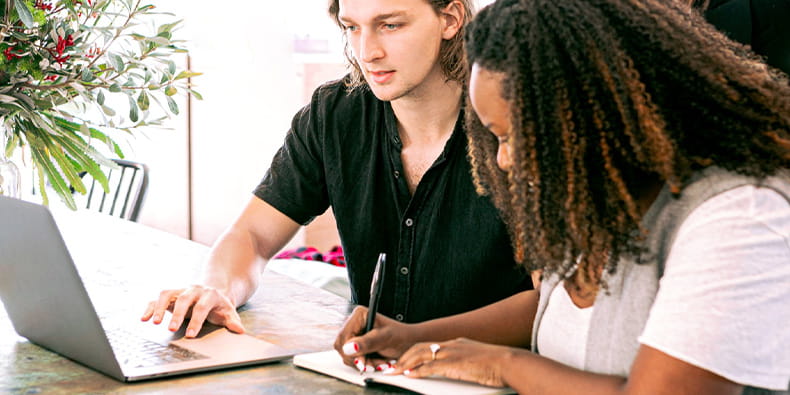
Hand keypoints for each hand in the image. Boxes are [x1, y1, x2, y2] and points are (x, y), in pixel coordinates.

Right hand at [140, 285, 244, 337]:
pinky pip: (158, 299)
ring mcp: (181, 291)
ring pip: (167, 294)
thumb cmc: (219, 305)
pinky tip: (144, 318)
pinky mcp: (171, 294)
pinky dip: (150, 307)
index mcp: (209, 295)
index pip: (202, 307)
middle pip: (184, 300)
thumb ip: (233, 322)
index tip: (190, 335)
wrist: (213, 291)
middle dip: (177, 314)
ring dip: (160, 308)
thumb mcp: (229, 312)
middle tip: (171, 329)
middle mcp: (194, 290)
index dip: (196, 321)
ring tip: (153, 322)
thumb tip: (240, 330)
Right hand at [333, 306, 415, 371]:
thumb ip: (367, 342)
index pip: (343, 336)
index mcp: (359, 315)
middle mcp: (354, 323)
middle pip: (342, 347)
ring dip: (363, 363)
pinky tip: (376, 362)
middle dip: (357, 359)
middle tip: (373, 364)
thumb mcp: (385, 339)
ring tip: (379, 362)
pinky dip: (364, 364)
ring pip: (346, 355)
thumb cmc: (401, 336)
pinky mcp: (357, 345)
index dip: (350, 351)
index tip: (362, 361)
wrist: (410, 342)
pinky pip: (353, 358)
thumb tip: (348, 348)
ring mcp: (355, 334)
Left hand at [394, 338, 511, 387]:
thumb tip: (457, 369)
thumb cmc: (498, 365)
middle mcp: (452, 345)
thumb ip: (463, 363)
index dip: (414, 353)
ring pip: (421, 355)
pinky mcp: (454, 364)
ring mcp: (452, 353)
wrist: (509, 362)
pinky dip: (418, 370)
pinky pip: (430, 366)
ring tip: (395, 371)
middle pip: (420, 347)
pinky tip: (410, 375)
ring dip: (406, 363)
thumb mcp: (476, 360)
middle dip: (405, 357)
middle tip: (393, 366)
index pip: (429, 345)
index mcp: (457, 343)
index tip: (405, 361)